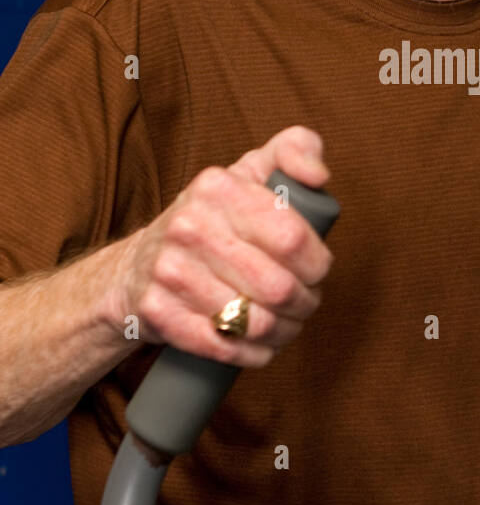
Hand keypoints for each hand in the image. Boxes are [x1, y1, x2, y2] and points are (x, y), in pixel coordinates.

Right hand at [113, 126, 333, 367]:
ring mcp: (168, 271)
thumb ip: (294, 151)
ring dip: (283, 332)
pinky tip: (260, 345)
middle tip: (303, 302)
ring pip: (255, 323)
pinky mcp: (157, 313)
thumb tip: (318, 176)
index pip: (292, 237)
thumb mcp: (250, 171)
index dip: (318, 263)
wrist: (137, 268)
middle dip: (304, 303)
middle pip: (277, 287)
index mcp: (218, 186)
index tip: (317, 270)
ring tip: (284, 322)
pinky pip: (224, 347)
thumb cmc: (213, 220)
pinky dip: (253, 353)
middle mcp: (188, 226)